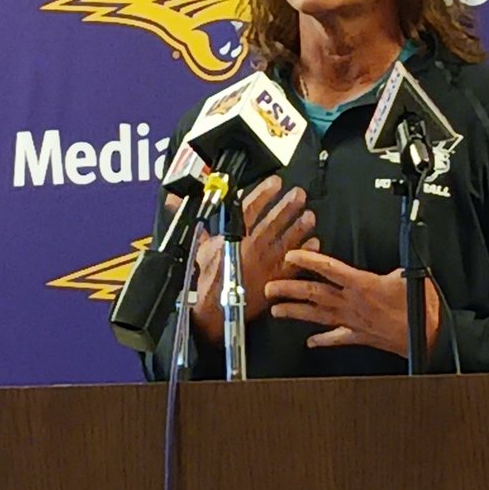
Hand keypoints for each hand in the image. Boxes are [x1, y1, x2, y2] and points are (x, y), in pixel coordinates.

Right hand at [187, 176, 318, 344]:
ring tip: (310, 215)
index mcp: (234, 236)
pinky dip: (304, 253)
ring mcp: (265, 263)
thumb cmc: (209, 275)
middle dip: (287, 206)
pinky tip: (314, 242)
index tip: (276, 182)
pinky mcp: (275, 278)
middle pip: (272, 221)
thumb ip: (198, 222)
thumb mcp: (199, 246)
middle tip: (299, 194)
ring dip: (299, 226)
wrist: (216, 307)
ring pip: (285, 240)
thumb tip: (173, 200)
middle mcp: (251, 246)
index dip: (264, 194)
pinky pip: (293, 263)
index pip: (250, 209)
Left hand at [265, 249, 439, 357]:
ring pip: (317, 315)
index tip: (291, 255)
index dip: (308, 260)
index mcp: (362, 285)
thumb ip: (393, 267)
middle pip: (313, 294)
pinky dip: (322, 340)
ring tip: (276, 311)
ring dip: (295, 312)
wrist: (427, 337)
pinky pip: (336, 338)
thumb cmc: (419, 310)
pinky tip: (309, 341)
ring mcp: (353, 322)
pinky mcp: (360, 336)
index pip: (328, 268)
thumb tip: (390, 257)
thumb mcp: (409, 277)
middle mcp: (352, 303)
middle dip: (289, 289)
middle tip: (269, 287)